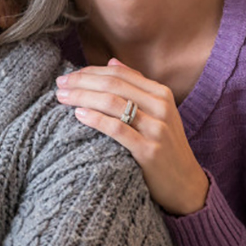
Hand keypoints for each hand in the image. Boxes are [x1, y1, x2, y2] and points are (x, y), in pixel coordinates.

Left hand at [54, 59, 208, 215]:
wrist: (186, 185)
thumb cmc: (164, 145)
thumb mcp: (157, 112)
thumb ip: (136, 85)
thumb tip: (111, 60)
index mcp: (161, 94)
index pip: (119, 74)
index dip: (90, 71)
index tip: (69, 74)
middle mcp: (161, 107)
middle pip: (113, 85)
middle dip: (82, 82)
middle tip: (59, 83)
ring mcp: (157, 129)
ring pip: (112, 103)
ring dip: (82, 97)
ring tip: (62, 97)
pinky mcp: (150, 151)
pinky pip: (117, 129)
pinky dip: (95, 119)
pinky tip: (78, 114)